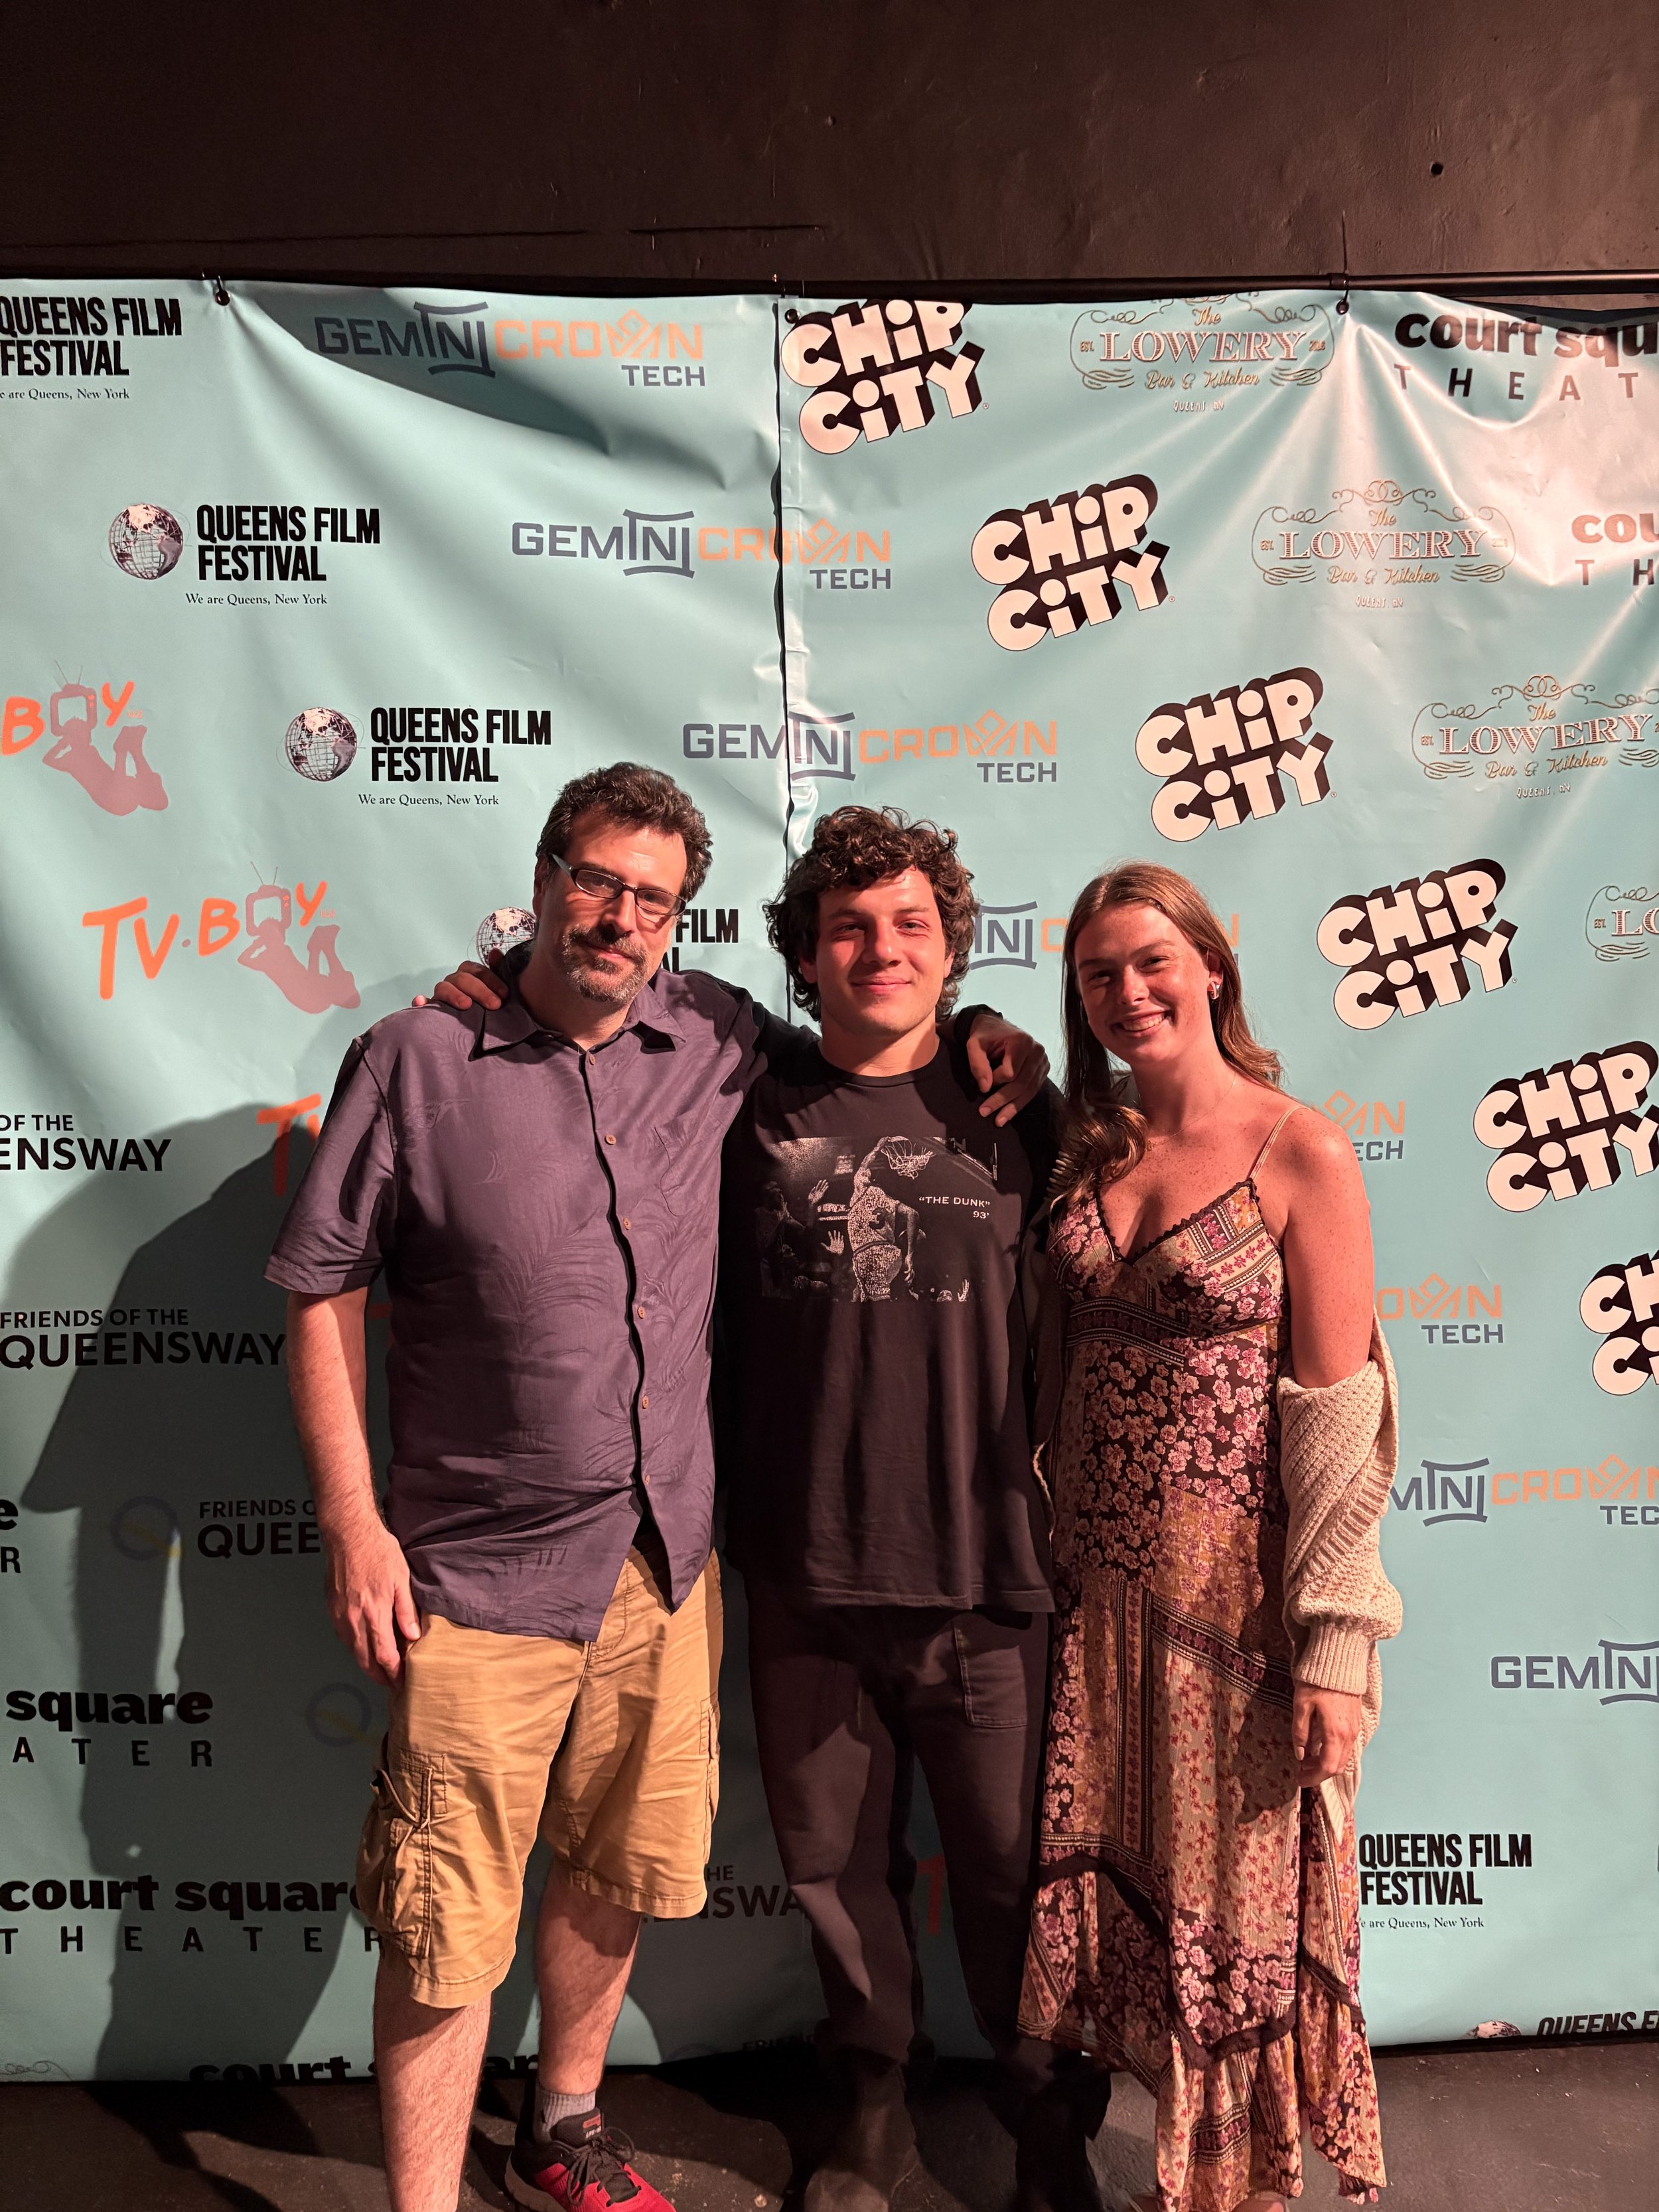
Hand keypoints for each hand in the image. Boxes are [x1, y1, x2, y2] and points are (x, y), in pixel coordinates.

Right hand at [323, 1517, 421, 1685]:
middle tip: (392, 1684)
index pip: (385, 1656)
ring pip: (353, 1651)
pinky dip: (355, 1648)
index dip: (394, 1673)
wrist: (348, 1535)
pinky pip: (344, 1637)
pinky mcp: (332, 1609)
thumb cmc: (378, 1552)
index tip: (402, 1681)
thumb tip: (413, 1637)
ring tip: (380, 1671)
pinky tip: (364, 1648)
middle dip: (380, 1676)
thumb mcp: (402, 1579)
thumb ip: (406, 1611)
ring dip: (367, 1664)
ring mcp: (340, 1616)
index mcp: (374, 1614)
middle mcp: (354, 1620)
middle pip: (366, 1660)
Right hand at [412, 954, 505, 1011]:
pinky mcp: (431, 1010)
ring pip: (443, 988)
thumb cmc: (491, 1009)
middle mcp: (454, 982)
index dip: (492, 980)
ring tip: (466, 1005)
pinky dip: (421, 1002)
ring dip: (454, 995)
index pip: (478, 971)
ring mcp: (441, 995)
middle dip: (480, 991)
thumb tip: (495, 952)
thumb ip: (498, 971)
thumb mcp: (499, 992)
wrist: (484, 1033)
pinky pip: (422, 1005)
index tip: (505, 994)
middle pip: (462, 979)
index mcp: (469, 974)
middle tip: (494, 1005)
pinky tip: (420, 1002)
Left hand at [966, 1014, 1049, 1124]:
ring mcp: (1043, 1061)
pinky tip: (1008, 1113)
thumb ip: (978, 1064)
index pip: (1010, 1072)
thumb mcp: (974, 1044)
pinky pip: (1032, 1090)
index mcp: (1022, 1041)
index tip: (982, 1085)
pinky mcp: (1043, 1069)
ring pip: (1028, 1090)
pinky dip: (1019, 1103)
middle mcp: (1037, 1050)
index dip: (994, 1081)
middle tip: (984, 1112)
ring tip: (998, 1121)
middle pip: (1021, 1083)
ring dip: (1012, 1107)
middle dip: (1002, 1100)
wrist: (995, 1027)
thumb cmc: (984, 1035)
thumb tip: (985, 1088)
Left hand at [1292, 1684, 1362, 1784]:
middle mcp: (1349, 1735)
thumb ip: (1300, 1732)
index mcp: (1336, 1733)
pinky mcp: (1355, 1722)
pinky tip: (1319, 1745)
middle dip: (1318, 1773)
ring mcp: (1355, 1729)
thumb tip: (1300, 1754)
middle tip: (1301, 1770)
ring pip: (1343, 1758)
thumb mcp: (1301, 1705)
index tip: (1299, 1780)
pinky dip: (1333, 1753)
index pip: (1327, 1767)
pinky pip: (1346, 1747)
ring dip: (1326, 1763)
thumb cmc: (1318, 1682)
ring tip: (1307, 1758)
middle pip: (1337, 1767)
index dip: (1313, 1778)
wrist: (1340, 1662)